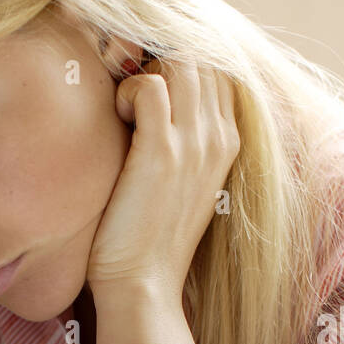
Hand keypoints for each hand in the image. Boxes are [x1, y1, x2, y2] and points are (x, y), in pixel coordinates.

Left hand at [85, 58, 240, 307]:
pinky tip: (116, 117)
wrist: (143, 285)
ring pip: (179, 63)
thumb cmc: (147, 240)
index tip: (146, 86)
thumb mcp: (179, 185)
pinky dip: (128, 89)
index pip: (217, 70)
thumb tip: (154, 108)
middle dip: (158, 59)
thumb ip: (180, 144)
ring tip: (124, 108)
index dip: (179, 64)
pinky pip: (151, 85)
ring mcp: (194, 143)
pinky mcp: (162, 151)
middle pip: (200, 58)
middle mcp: (218, 137)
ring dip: (143, 72)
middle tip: (128, 92)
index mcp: (227, 142)